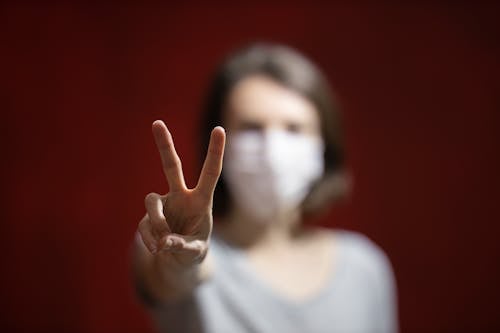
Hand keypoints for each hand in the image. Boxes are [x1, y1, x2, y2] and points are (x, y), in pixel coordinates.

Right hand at [138, 120, 224, 265]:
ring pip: (150, 201)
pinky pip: (144, 224)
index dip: (215, 152)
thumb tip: (164, 242)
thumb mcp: (194, 251)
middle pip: (171, 166)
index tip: (219, 128)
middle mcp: (180, 196)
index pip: (210, 173)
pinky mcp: (147, 216)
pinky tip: (158, 249)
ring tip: (164, 243)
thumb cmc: (193, 250)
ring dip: (157, 223)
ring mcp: (162, 204)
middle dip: (164, 145)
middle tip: (157, 122)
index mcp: (200, 200)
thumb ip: (182, 246)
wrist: (177, 259)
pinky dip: (150, 240)